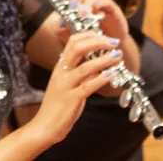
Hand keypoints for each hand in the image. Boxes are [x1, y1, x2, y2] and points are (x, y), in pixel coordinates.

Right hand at [27, 31, 121, 145]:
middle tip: (113, 43)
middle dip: (97, 42)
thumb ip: (82, 74)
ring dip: (104, 60)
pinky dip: (100, 79)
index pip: (72, 42)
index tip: (105, 36)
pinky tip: (111, 75)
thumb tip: (99, 65)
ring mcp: (65, 85)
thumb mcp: (69, 85)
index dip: (90, 36)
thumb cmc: (58, 106)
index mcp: (60, 67)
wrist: (44, 127)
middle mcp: (61, 73)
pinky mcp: (71, 99)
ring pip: (84, 67)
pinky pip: (87, 86)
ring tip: (117, 56)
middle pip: (77, 47)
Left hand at [55, 0, 128, 43]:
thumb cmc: (84, 37)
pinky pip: (106, 1)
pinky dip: (99, 4)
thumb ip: (60, 28)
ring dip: (86, 2)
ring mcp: (100, 3)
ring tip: (82, 15)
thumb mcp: (67, 34)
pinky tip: (94, 12)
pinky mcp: (112, 11)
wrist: (103, 49)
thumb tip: (60, 22)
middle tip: (73, 5)